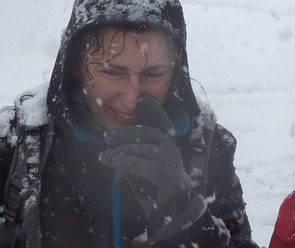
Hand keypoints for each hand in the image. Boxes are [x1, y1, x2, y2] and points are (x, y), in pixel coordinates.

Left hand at [99, 100, 205, 242]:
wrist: (169, 213)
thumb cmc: (151, 189)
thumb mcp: (139, 167)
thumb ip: (130, 155)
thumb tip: (112, 146)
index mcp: (167, 144)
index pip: (161, 122)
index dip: (153, 110)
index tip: (142, 98)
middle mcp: (172, 149)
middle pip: (148, 134)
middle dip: (126, 134)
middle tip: (106, 138)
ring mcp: (173, 162)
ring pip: (145, 149)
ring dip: (122, 151)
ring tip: (105, 156)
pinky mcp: (170, 177)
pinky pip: (147, 166)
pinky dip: (129, 163)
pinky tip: (116, 162)